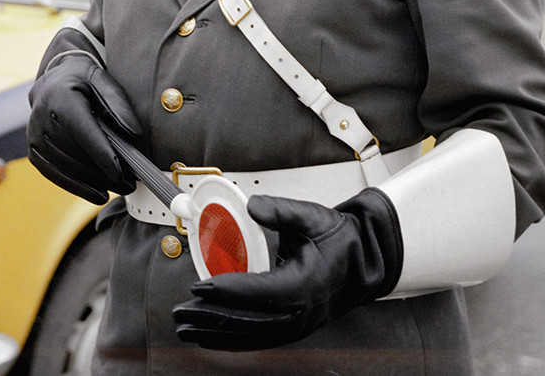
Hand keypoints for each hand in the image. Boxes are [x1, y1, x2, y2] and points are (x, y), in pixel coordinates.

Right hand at [27, 51, 142, 203]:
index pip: (82, 131)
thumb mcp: (102, 80)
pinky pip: (54, 174)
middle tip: (129, 183)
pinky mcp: (33, 151)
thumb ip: (118, 104)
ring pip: (67, 167)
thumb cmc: (82, 80)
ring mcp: (34, 136)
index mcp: (59, 96)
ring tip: (119, 188)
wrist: (53, 80)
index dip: (101, 153)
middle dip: (103, 172)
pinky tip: (96, 194)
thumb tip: (133, 135)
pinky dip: (77, 187)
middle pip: (75, 153)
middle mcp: (41, 117)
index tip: (121, 172)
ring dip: (93, 182)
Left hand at [172, 188, 402, 349]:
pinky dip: (232, 340)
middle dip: (210, 317)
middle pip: (248, 320)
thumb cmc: (338, 240)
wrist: (363, 262)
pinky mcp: (293, 329)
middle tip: (181, 312)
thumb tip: (253, 206)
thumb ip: (280, 210)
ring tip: (186, 328)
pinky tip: (211, 337)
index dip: (227, 291)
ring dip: (216, 333)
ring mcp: (297, 326)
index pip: (258, 293)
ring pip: (250, 335)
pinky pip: (258, 339)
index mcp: (304, 285)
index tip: (199, 287)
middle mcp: (300, 312)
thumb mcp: (311, 216)